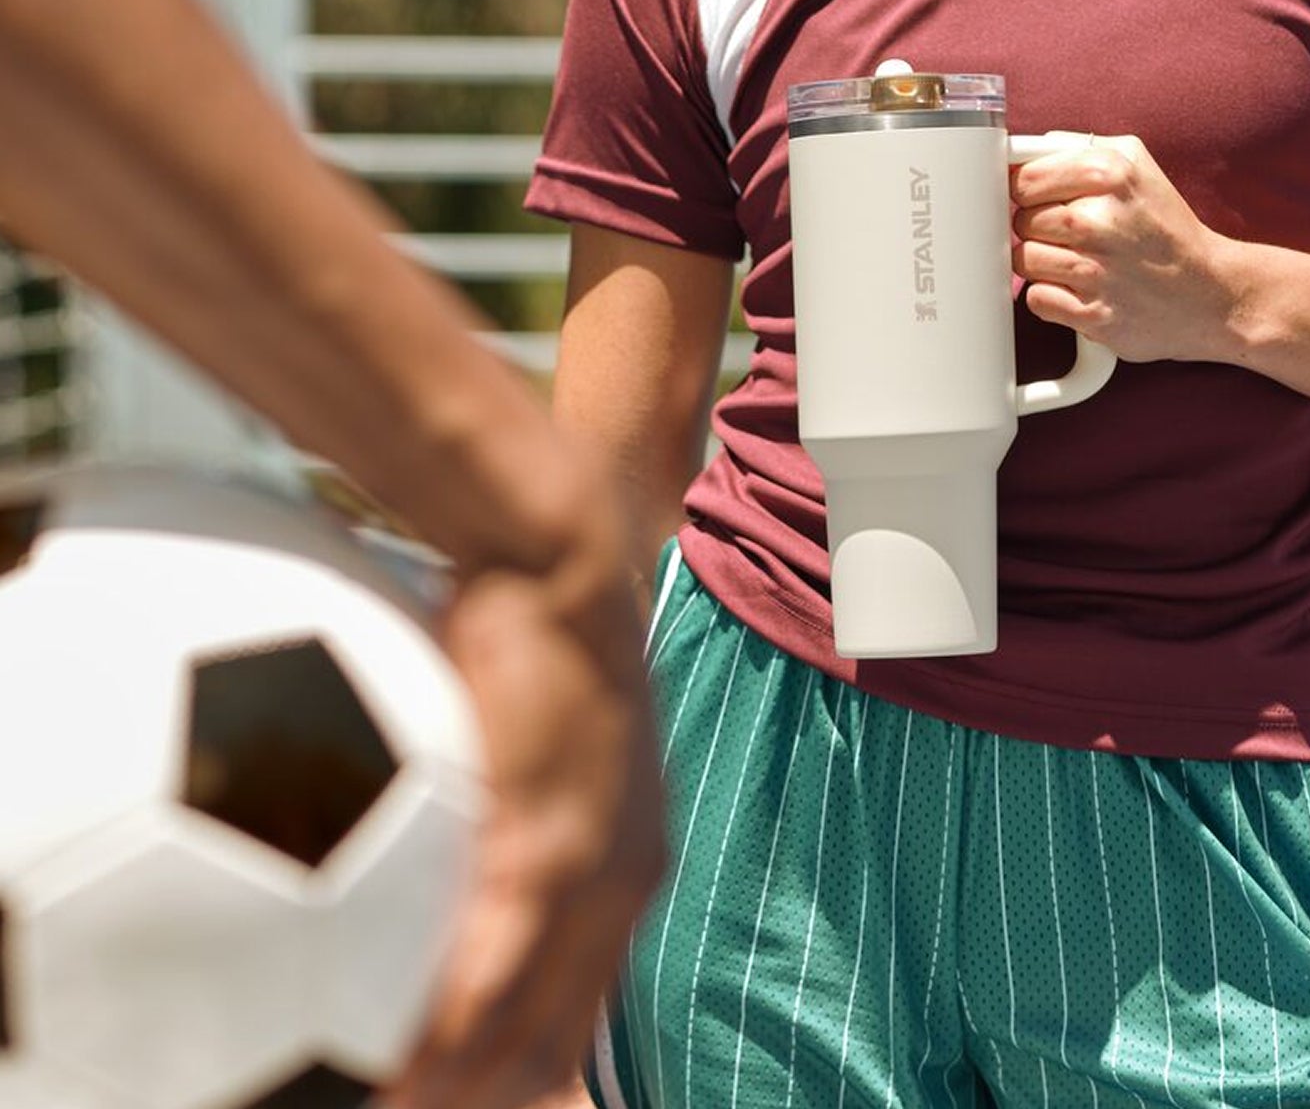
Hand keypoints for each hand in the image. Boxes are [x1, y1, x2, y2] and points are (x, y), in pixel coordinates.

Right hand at [386, 511, 664, 1108]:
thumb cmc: (531, 641)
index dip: (511, 1073)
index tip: (447, 1095)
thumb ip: (497, 811)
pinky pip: (486, 971)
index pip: (571, 1014)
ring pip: (519, 1030)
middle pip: (548, 1046)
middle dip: (477, 1096)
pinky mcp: (549, 842)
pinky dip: (435, 1030)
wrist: (562, 566)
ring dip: (448, 1081)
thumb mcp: (533, 742)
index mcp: (624, 870)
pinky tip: (379, 1065)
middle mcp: (623, 885)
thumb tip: (434, 842)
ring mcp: (592, 871)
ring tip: (374, 1107)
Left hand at [1010, 132, 1236, 363]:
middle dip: (1038, 229)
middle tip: (1076, 236)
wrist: (1211, 292)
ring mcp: (1093, 270)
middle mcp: (1098, 220)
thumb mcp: (1135, 165)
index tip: (1042, 202)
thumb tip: (1019, 154)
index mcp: (1108, 174)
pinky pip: (1036, 299)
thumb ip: (1076, 149)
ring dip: (1043, 264)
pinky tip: (1079, 290)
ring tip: (1079, 262)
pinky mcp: (1091, 313)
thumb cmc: (1165, 227)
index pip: (1023, 179)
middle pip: (1020, 221)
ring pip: (1022, 260)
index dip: (1027, 193)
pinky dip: (1051, 298)